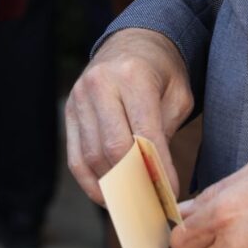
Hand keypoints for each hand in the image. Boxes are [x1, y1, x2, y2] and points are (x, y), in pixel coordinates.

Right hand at [65, 28, 192, 205]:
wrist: (133, 41)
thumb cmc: (162, 72)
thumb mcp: (178, 95)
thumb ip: (166, 133)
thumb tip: (158, 182)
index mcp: (132, 76)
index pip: (145, 137)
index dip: (159, 173)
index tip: (172, 195)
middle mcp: (100, 84)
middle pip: (114, 150)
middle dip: (137, 184)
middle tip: (155, 206)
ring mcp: (79, 96)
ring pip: (93, 156)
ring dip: (115, 187)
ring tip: (136, 206)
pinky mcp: (69, 110)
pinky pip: (75, 156)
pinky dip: (90, 182)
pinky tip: (108, 197)